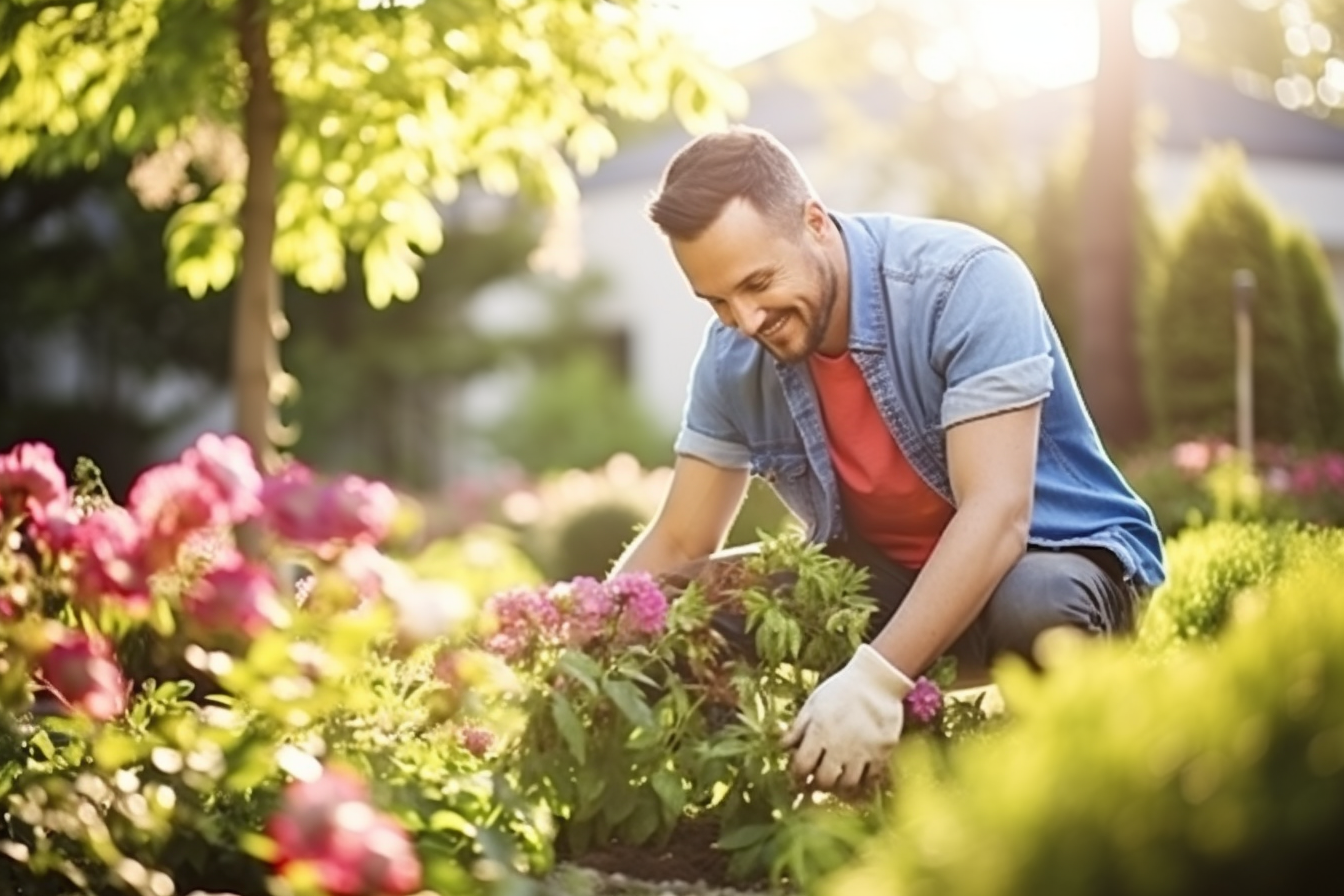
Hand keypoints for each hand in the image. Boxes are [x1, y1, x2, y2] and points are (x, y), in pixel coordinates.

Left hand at [781, 644, 913, 790]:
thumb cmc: (841, 689)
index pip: (802, 767)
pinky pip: (872, 778)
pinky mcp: (882, 752)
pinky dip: (863, 782)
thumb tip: (782, 748)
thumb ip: (798, 728)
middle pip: (824, 781)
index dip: (797, 776)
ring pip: (848, 785)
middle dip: (818, 784)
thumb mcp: (813, 704)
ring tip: (838, 780)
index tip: (798, 776)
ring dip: (840, 786)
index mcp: (819, 732)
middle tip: (818, 780)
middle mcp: (840, 745)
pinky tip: (858, 776)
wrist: (877, 680)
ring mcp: (863, 751)